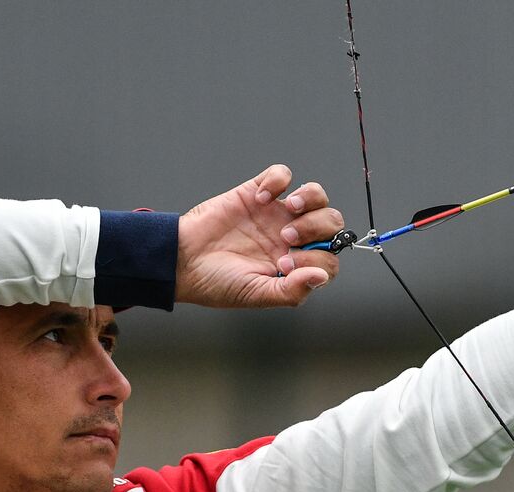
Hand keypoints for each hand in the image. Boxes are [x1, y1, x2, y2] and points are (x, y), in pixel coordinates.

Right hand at [174, 164, 344, 307]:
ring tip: (288, 208)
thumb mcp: (256, 294)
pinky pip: (282, 175)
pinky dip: (278, 180)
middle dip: (317, 227)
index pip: (329, 258)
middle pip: (331, 222)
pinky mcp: (257, 192)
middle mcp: (292, 238)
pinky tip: (261, 197)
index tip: (286, 263)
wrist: (183, 260)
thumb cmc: (217, 282)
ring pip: (316, 194)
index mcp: (296, 264)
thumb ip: (292, 290)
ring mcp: (276, 214)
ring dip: (310, 198)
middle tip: (287, 236)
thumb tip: (321, 276)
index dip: (317, 259)